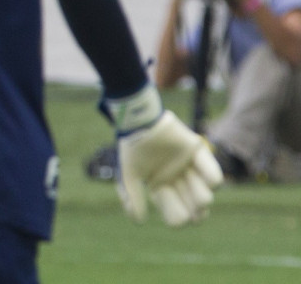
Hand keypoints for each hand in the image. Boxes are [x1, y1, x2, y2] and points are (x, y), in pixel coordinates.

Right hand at [107, 85, 222, 225]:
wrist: (140, 121)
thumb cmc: (132, 148)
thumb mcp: (128, 175)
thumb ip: (132, 197)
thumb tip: (139, 221)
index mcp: (161, 188)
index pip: (176, 216)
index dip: (175, 215)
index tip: (165, 201)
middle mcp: (177, 182)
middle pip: (196, 213)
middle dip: (195, 214)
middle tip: (192, 209)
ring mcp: (189, 169)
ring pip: (206, 197)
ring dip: (199, 194)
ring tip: (186, 178)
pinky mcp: (199, 153)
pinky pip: (215, 176)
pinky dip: (210, 178)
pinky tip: (194, 170)